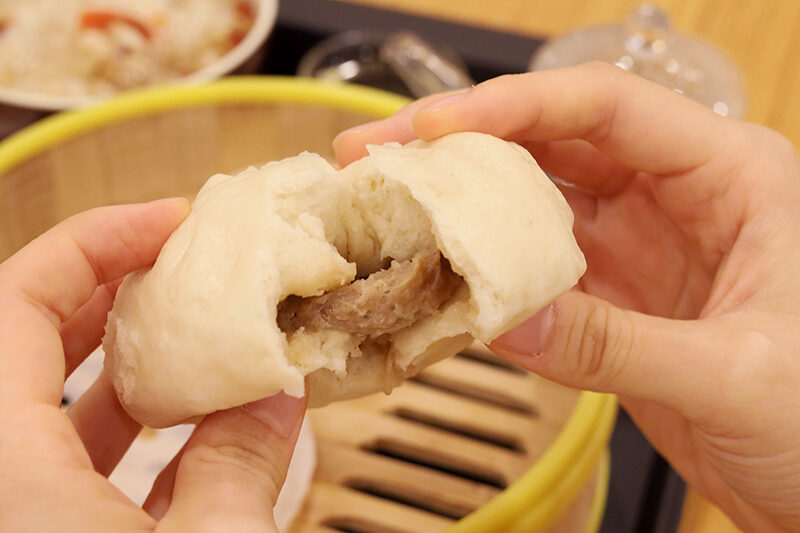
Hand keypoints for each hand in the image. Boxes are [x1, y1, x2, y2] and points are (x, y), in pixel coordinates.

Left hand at [0, 199, 305, 531]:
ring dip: (131, 359)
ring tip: (203, 337)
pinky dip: (136, 431)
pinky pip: (74, 462)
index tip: (170, 222)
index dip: (91, 242)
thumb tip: (279, 396)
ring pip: (52, 402)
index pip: (15, 304)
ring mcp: (18, 510)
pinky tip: (203, 425)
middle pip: (30, 339)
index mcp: (5, 468)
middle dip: (115, 288)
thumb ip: (240, 464)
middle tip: (187, 266)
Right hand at [335, 62, 799, 531]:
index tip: (434, 125)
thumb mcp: (733, 374)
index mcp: (729, 176)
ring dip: (466, 207)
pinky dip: (487, 275)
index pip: (604, 108)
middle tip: (384, 154)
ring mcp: (636, 248)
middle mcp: (674, 197)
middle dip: (464, 144)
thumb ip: (616, 346)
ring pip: (534, 205)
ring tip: (395, 208)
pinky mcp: (611, 299)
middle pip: (553, 143)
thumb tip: (507, 320)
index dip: (513, 105)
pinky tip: (442, 278)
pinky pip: (535, 271)